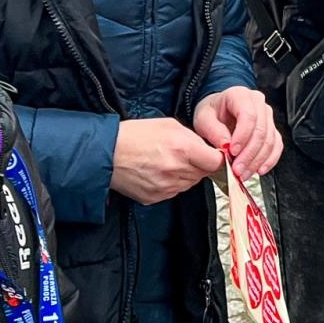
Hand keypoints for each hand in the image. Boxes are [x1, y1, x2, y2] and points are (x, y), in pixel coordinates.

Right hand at [111, 117, 225, 203]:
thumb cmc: (135, 135)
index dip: (217, 158)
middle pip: (204, 174)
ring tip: (169, 161)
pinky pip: (174, 191)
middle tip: (186, 155)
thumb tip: (208, 149)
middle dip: (200, 165)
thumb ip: (193, 138)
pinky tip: (158, 171)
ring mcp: (166, 187)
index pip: (216, 162)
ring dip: (186, 174)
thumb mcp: (170, 125)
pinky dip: (172, 183)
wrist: (106, 154)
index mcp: (183, 149)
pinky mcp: (156, 198)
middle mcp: (176, 171)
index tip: (213, 154)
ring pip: (190, 183)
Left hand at [193, 87, 283, 181]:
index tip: (232, 151)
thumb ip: (212, 130)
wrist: (218, 112)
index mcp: (240, 95)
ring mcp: (267, 116)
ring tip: (243, 173)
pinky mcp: (271, 130)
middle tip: (237, 169)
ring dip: (257, 160)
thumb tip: (225, 144)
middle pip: (261, 130)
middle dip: (249, 154)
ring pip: (270, 140)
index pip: (248, 115)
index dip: (242, 136)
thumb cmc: (212, 112)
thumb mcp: (203, 119)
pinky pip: (277, 146)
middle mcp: (258, 103)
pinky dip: (269, 160)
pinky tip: (259, 169)